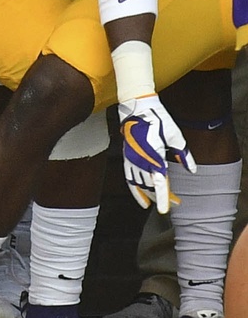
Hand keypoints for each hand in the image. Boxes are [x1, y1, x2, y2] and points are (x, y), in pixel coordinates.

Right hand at [119, 93, 195, 211]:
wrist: (137, 107)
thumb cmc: (158, 120)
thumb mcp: (176, 136)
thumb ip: (183, 154)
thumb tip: (191, 170)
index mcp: (154, 157)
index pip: (158, 184)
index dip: (163, 198)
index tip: (165, 210)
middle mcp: (140, 160)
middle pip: (150, 186)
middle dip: (162, 196)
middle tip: (176, 202)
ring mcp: (131, 159)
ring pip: (137, 184)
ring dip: (148, 194)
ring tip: (157, 200)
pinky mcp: (126, 156)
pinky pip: (128, 176)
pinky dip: (134, 187)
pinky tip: (140, 192)